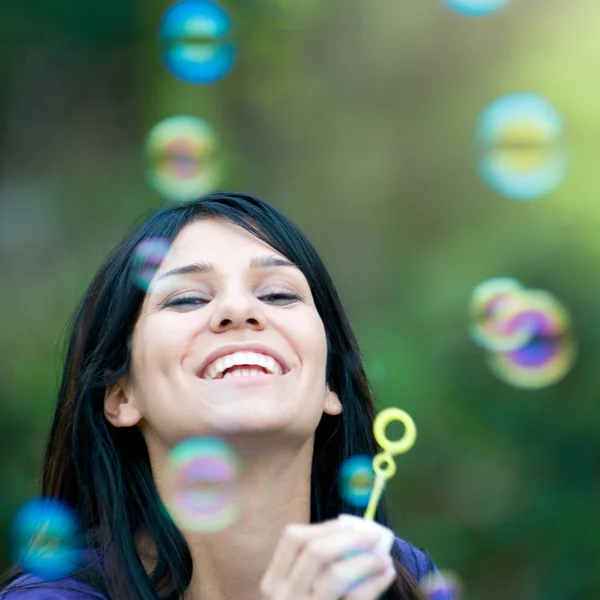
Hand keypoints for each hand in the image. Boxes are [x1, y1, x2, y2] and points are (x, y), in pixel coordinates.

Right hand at [260, 517, 396, 599]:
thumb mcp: (297, 589)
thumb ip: (314, 564)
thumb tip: (353, 531)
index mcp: (274, 580)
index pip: (292, 539)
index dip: (323, 527)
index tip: (348, 524)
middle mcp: (284, 595)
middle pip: (314, 552)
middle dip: (349, 539)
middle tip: (373, 535)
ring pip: (335, 576)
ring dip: (366, 561)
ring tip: (385, 558)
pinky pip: (354, 599)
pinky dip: (373, 584)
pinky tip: (386, 575)